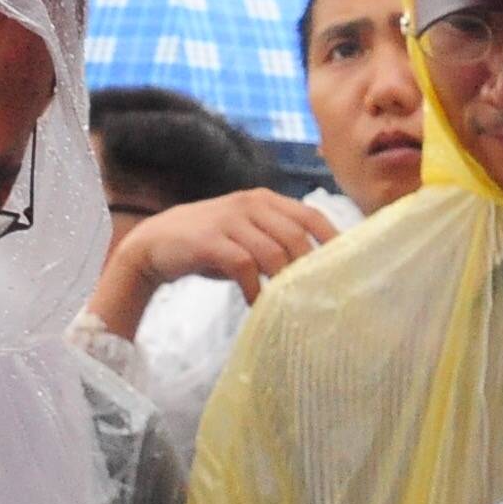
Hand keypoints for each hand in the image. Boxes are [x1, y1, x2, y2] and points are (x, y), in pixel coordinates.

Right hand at [88, 189, 338, 339]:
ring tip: (287, 304)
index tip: (347, 265)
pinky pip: (243, 266)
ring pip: (273, 252)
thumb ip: (277, 241)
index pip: (311, 215)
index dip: (333, 239)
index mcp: (264, 199)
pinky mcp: (209, 240)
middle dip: (309, 268)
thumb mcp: (246, 234)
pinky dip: (253, 288)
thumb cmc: (208, 244)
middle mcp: (249, 204)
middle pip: (296, 236)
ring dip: (283, 282)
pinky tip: (255, 303)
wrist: (154, 245)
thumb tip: (318, 268)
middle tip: (316, 295)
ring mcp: (228, 220)